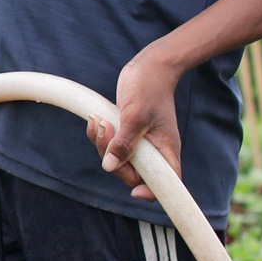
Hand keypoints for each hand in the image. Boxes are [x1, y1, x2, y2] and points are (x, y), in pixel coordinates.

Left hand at [87, 52, 183, 201]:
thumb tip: (110, 167)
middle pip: (132, 174)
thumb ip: (124, 142)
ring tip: (100, 121)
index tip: (134, 191)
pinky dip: (101, 136)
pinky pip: (111, 146)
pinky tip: (95, 119)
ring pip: (117, 160)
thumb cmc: (149, 88)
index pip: (165, 183)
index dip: (150, 193)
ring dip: (103, 144)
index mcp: (165, 150)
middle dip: (114, 159)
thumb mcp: (135, 115)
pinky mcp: (128, 134)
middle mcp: (154, 151)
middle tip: (107, 131)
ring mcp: (141, 144)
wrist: (149, 67)